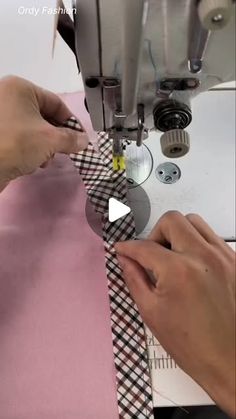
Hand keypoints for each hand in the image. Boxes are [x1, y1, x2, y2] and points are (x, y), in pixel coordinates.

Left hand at [0, 76, 87, 190]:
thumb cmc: (16, 144)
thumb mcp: (50, 140)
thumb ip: (71, 139)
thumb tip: (84, 141)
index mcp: (20, 89)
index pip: (56, 103)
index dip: (72, 122)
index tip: (81, 139)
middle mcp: (7, 97)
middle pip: (44, 117)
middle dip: (56, 138)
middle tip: (63, 151)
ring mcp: (0, 116)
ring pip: (33, 130)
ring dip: (44, 147)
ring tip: (44, 160)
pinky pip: (20, 139)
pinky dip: (30, 150)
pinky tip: (31, 163)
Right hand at [115, 212, 234, 416]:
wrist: (230, 361)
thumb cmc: (194, 346)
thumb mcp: (152, 312)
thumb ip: (134, 279)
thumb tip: (125, 259)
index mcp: (179, 271)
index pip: (145, 246)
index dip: (127, 247)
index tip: (123, 250)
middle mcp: (204, 257)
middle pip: (172, 220)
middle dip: (155, 234)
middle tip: (151, 254)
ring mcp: (224, 257)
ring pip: (195, 222)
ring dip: (178, 234)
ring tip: (173, 257)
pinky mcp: (235, 262)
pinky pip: (212, 237)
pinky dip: (197, 243)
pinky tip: (192, 264)